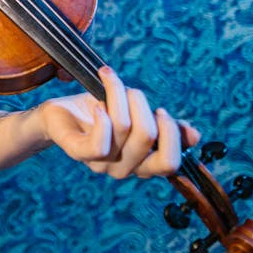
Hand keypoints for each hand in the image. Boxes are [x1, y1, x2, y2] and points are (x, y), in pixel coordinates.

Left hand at [39, 66, 199, 178]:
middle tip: (130, 91)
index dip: (172, 134)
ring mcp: (99, 164)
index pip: (169, 164)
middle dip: (142, 103)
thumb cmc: (98, 112)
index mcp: (140, 163)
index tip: (160, 110)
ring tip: (111, 83)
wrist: (57, 113)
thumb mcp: (136, 115)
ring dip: (120, 95)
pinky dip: (103, 118)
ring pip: (125, 128)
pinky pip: (99, 145)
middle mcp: (122, 169)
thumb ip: (163, 127)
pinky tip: (98, 104)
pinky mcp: (77, 153)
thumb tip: (194, 136)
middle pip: (148, 137)